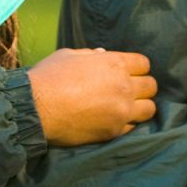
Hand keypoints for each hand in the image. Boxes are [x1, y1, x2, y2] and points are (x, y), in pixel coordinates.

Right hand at [29, 48, 156, 144]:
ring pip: (149, 109)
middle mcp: (124, 86)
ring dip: (139, 107)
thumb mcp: (68, 56)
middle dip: (141, 87)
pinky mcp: (113, 131)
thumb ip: (91, 56)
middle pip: (151, 86)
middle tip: (126, 91)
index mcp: (114, 63)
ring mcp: (121, 111)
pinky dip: (125, 123)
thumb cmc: (48, 77)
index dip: (135, 68)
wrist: (35, 108)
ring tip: (124, 108)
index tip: (126, 73)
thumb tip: (102, 55)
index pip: (144, 64)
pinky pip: (132, 127)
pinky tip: (111, 120)